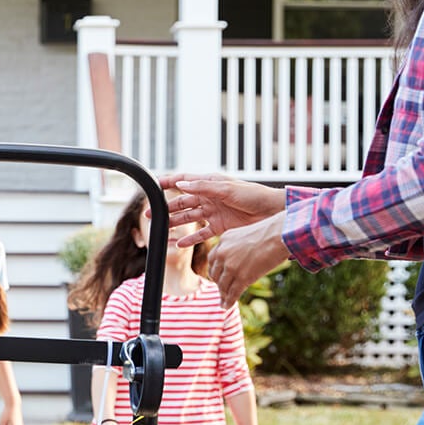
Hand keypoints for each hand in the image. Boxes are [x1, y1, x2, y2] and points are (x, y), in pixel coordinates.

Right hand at [158, 173, 285, 247]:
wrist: (273, 212)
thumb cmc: (254, 196)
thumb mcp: (228, 189)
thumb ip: (204, 187)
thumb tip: (181, 184)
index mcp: (210, 184)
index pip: (184, 181)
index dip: (168, 182)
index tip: (153, 184)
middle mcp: (209, 197)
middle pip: (183, 202)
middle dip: (166, 207)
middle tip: (150, 214)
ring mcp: (214, 212)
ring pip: (189, 218)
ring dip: (175, 223)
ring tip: (161, 228)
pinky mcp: (221, 227)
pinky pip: (202, 233)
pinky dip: (191, 238)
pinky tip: (180, 244)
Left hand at [207, 211, 290, 305]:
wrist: (278, 235)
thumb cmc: (268, 233)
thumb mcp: (244, 235)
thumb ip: (236, 246)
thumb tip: (239, 258)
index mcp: (223, 241)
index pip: (213, 259)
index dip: (216, 270)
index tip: (218, 276)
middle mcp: (223, 254)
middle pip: (215, 274)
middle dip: (218, 283)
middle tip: (222, 289)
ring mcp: (231, 266)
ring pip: (223, 285)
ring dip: (223, 294)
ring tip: (224, 300)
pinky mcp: (242, 277)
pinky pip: (232, 293)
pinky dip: (228, 301)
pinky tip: (226, 306)